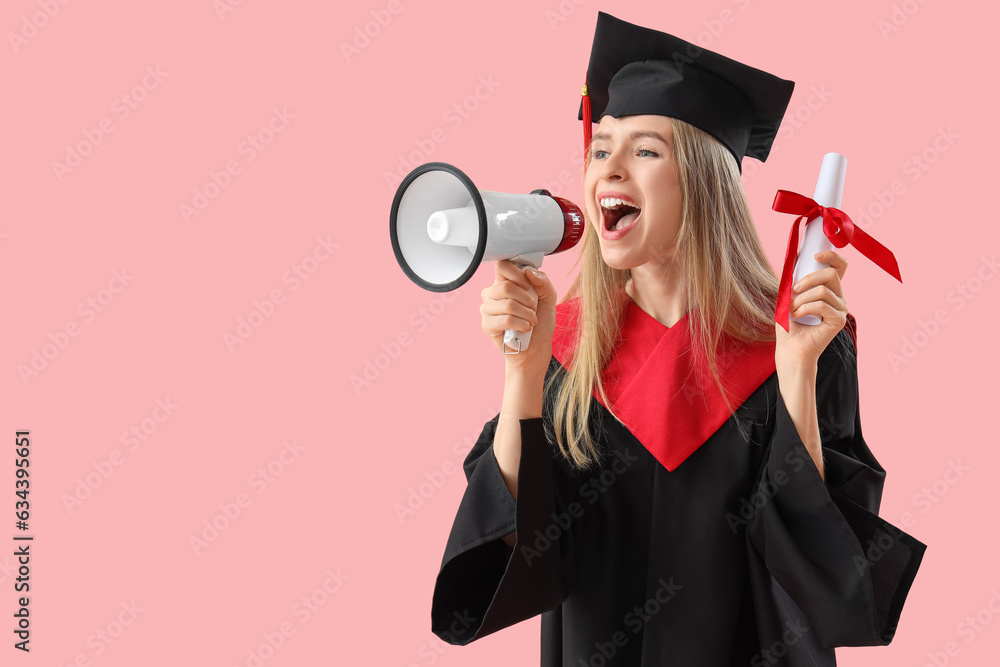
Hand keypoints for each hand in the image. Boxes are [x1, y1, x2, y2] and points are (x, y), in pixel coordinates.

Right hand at [480, 260, 556, 373]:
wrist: (537, 347)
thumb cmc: (541, 322)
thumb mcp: (549, 297)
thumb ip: (543, 281)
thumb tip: (529, 271)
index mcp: (505, 282)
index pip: (502, 265)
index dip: (517, 274)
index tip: (528, 286)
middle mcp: (492, 293)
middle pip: (505, 286)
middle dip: (526, 299)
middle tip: (533, 308)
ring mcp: (487, 309)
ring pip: (508, 304)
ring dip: (526, 314)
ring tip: (531, 320)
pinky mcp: (487, 325)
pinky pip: (506, 320)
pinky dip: (521, 324)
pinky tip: (525, 328)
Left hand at [775, 250, 848, 368]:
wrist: (789, 349)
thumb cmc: (788, 324)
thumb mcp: (787, 296)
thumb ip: (792, 279)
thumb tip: (793, 258)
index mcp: (828, 289)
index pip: (840, 266)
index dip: (832, 256)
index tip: (816, 255)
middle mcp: (838, 297)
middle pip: (831, 273)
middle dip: (808, 279)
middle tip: (793, 291)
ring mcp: (840, 309)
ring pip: (823, 290)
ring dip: (801, 299)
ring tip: (792, 310)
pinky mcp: (839, 320)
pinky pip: (822, 305)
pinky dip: (804, 308)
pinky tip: (796, 316)